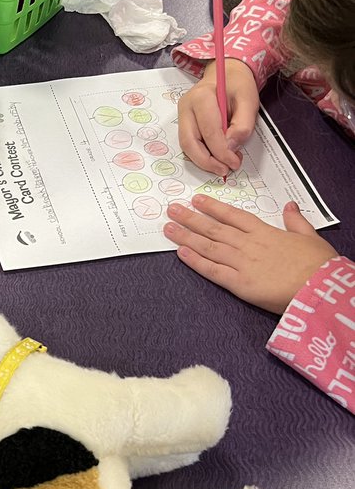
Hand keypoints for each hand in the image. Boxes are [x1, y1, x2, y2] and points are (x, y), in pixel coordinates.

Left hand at [164, 194, 336, 313]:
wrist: (320, 288)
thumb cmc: (318, 264)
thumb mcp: (310, 237)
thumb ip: (296, 221)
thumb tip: (289, 206)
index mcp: (265, 232)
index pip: (233, 216)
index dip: (213, 207)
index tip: (197, 200)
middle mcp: (249, 244)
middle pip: (214, 228)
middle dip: (191, 218)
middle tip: (172, 209)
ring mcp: (242, 263)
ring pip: (208, 246)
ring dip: (186, 236)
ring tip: (168, 227)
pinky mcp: (239, 284)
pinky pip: (212, 270)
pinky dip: (195, 261)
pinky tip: (180, 252)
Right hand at [177, 59, 259, 175]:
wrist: (228, 75)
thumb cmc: (238, 86)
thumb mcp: (249, 101)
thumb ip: (243, 125)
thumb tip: (231, 148)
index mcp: (201, 97)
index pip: (208, 131)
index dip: (221, 151)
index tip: (234, 162)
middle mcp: (186, 106)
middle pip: (189, 142)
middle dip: (207, 161)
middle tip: (224, 170)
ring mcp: (182, 115)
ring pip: (186, 146)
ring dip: (203, 160)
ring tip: (222, 165)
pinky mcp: (184, 123)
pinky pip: (190, 144)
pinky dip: (202, 154)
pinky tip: (216, 157)